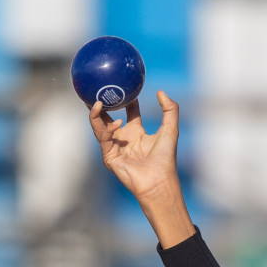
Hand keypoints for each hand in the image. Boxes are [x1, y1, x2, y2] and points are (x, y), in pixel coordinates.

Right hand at [88, 90, 194, 247]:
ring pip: (100, 126)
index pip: (129, 112)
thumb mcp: (170, 129)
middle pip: (108, 118)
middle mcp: (124, 139)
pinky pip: (103, 138)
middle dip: (100, 105)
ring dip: (96, 114)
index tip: (123, 85)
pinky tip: (115, 122)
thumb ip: (170, 110)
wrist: (159, 181)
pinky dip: (107, 129)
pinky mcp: (109, 157)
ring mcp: (115, 148)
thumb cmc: (166, 158)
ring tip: (96, 101)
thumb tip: (160, 91)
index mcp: (137, 133)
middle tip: (96, 90)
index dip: (126, 99)